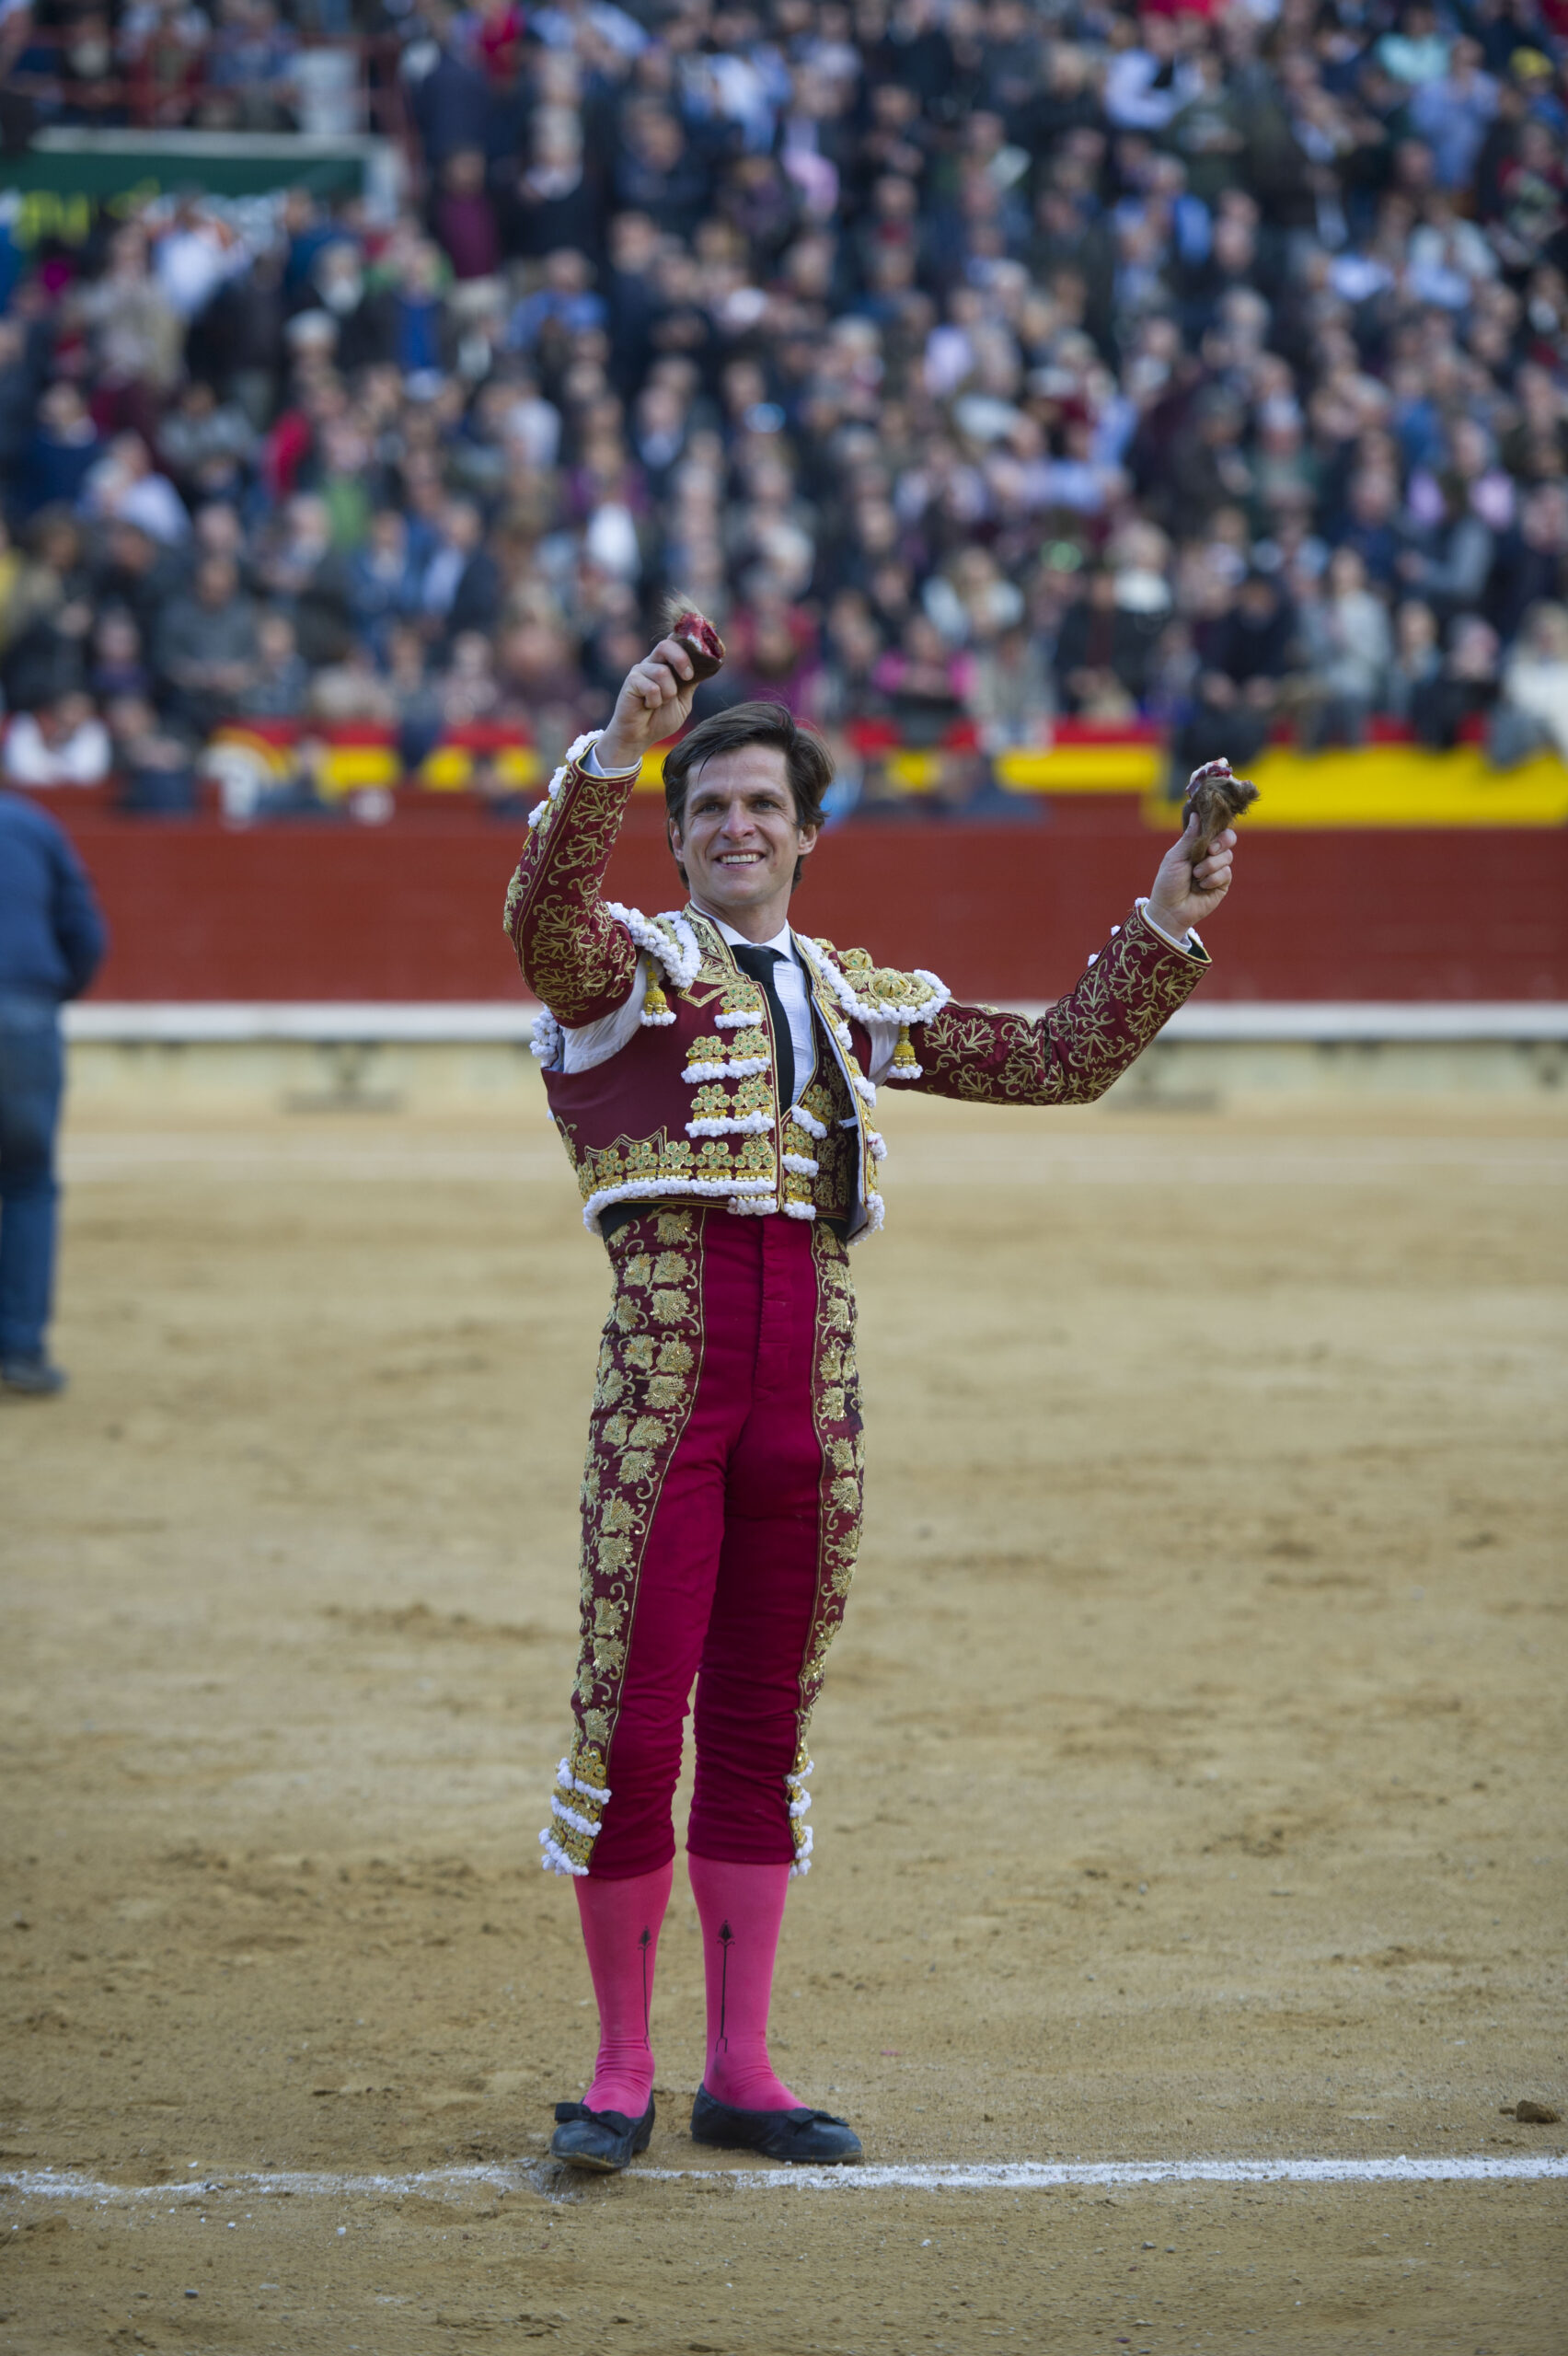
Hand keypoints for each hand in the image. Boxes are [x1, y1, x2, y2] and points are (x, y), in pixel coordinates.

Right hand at [596, 635, 700, 771]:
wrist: (639, 737)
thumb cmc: (660, 719)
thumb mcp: (683, 701)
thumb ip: (690, 684)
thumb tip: (706, 668)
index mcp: (666, 665)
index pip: (675, 643)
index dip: (688, 644)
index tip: (703, 656)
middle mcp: (652, 664)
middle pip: (666, 645)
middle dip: (681, 660)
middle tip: (687, 677)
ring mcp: (640, 671)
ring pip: (662, 672)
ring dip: (668, 693)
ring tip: (660, 704)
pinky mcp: (631, 681)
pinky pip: (651, 687)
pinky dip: (654, 701)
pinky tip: (648, 706)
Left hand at [1145, 818, 1235, 939]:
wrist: (1170, 910)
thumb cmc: (1168, 883)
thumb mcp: (1175, 857)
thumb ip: (1189, 838)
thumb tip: (1196, 813)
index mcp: (1197, 845)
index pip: (1214, 828)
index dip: (1217, 825)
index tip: (1211, 827)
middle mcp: (1210, 855)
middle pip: (1229, 838)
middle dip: (1221, 842)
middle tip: (1209, 850)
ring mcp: (1218, 869)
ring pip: (1227, 856)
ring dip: (1209, 865)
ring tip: (1195, 876)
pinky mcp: (1223, 883)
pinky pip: (1226, 873)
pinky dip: (1212, 878)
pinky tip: (1201, 886)